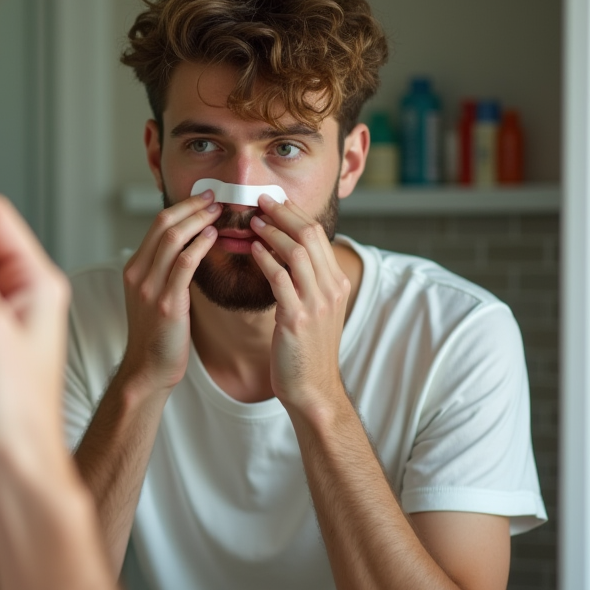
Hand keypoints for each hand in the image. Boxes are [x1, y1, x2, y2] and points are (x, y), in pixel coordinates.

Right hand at [118, 190, 220, 393]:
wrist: (148, 368)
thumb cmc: (157, 335)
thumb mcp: (153, 296)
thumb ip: (164, 271)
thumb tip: (188, 248)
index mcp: (133, 268)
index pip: (157, 225)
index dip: (182, 208)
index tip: (203, 198)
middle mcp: (138, 273)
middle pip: (163, 225)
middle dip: (191, 207)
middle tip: (215, 196)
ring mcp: (149, 288)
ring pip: (172, 240)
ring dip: (198, 220)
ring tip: (219, 211)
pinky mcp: (166, 303)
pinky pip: (184, 265)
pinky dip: (199, 246)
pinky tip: (214, 237)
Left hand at [249, 195, 349, 412]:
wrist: (312, 388)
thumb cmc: (305, 350)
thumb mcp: (314, 310)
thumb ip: (306, 282)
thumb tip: (286, 255)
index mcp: (336, 283)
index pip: (318, 236)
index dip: (295, 214)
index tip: (274, 202)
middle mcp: (331, 288)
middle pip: (310, 236)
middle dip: (285, 214)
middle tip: (261, 201)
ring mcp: (317, 303)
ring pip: (298, 252)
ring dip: (273, 233)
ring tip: (254, 222)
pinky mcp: (298, 318)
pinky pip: (281, 280)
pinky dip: (267, 261)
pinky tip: (253, 250)